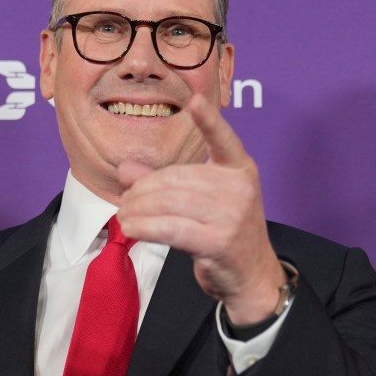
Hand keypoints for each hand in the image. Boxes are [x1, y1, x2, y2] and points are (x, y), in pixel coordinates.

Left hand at [117, 95, 286, 324]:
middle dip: (144, 189)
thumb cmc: (223, 231)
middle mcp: (240, 187)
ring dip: (138, 210)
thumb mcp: (201, 201)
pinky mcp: (219, 241)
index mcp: (239, 168)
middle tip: (125, 200)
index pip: (223, 139)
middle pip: (177, 178)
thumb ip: (166, 182)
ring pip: (170, 203)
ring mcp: (232, 215)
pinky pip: (172, 228)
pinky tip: (131, 228)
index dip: (209, 120)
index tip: (195, 100)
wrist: (252, 275)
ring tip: (124, 215)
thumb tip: (126, 169)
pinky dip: (146, 227)